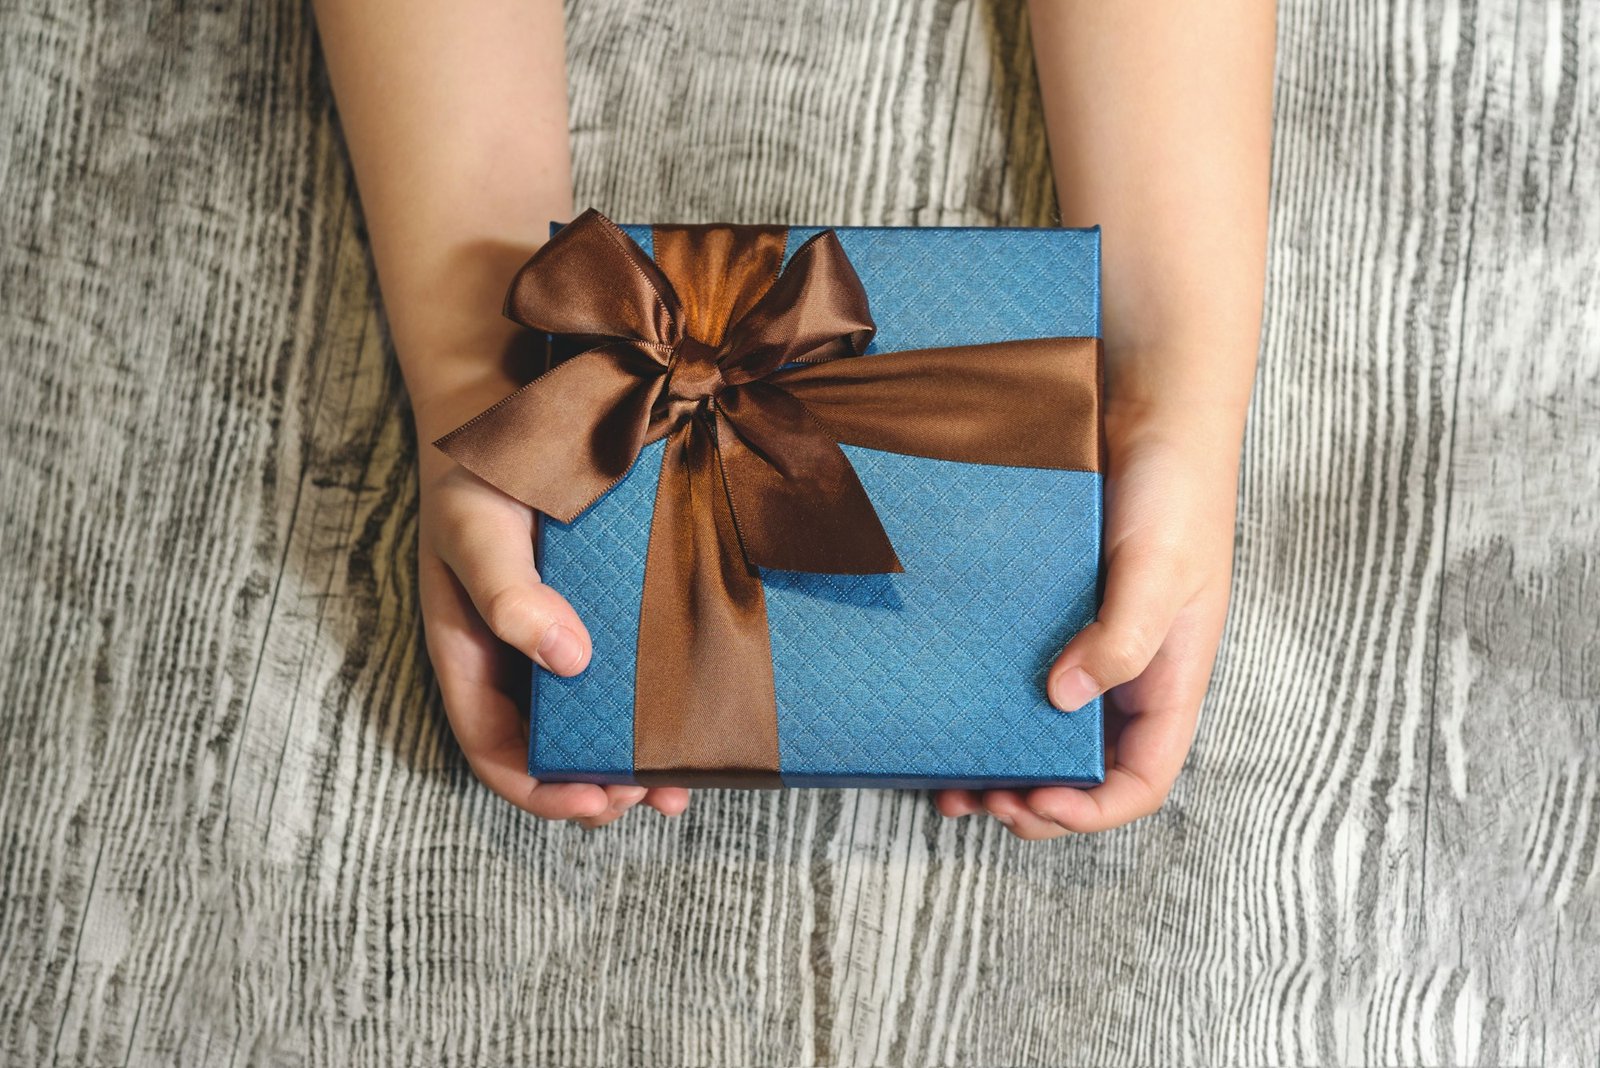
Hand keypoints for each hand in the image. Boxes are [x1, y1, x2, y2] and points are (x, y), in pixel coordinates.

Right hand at [416, 442, 691, 827]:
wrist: (518, 405)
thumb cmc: (482, 470)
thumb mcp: (478, 527)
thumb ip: (507, 591)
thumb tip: (567, 660)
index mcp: (471, 653)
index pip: (496, 748)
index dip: (542, 790)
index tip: (599, 804)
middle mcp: (518, 656)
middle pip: (554, 747)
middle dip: (603, 785)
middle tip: (660, 792)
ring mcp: (565, 633)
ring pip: (599, 716)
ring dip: (641, 754)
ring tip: (692, 775)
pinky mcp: (610, 607)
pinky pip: (633, 665)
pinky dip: (661, 696)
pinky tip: (705, 705)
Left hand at [934, 399, 1238, 838]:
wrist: (1148, 406)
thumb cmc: (1175, 486)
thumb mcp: (1160, 566)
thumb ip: (1125, 636)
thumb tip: (1065, 698)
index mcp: (1170, 678)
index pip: (1141, 776)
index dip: (1093, 809)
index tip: (1035, 805)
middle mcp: (1130, 673)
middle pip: (1086, 769)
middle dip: (1034, 799)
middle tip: (975, 799)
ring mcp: (1090, 644)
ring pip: (1047, 730)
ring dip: (1002, 760)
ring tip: (948, 779)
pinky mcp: (1054, 614)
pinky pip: (1020, 676)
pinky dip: (988, 703)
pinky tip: (948, 704)